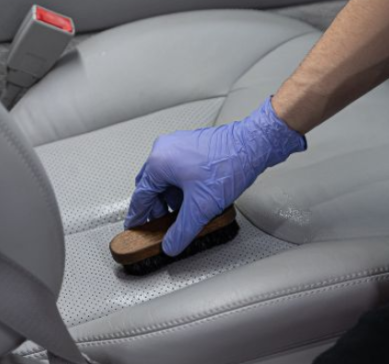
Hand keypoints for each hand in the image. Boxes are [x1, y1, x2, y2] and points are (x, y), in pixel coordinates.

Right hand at [124, 98, 305, 255]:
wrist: (253, 144)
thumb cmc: (229, 164)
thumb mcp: (201, 207)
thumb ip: (182, 230)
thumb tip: (171, 244)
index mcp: (158, 162)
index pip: (141, 196)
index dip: (138, 216)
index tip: (135, 226)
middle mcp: (164, 149)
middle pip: (150, 186)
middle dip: (156, 207)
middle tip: (162, 223)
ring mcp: (177, 144)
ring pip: (164, 177)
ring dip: (170, 196)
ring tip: (184, 212)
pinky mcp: (190, 144)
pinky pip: (176, 169)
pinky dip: (180, 185)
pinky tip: (194, 197)